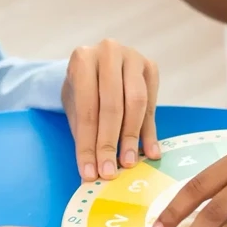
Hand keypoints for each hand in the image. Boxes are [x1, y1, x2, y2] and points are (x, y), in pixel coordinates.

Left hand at [63, 38, 161, 181]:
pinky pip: (152, 104)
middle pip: (112, 105)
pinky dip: (150, 131)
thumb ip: (83, 133)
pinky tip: (151, 153)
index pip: (86, 108)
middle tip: (109, 171)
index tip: (89, 173)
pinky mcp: (151, 67)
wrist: (98, 62)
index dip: (88, 143)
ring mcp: (132, 57)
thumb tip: (90, 174)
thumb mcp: (75, 105)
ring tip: (129, 163)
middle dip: (109, 142)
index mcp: (82, 59)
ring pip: (136, 103)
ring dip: (132, 137)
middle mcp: (108, 52)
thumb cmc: (83, 88)